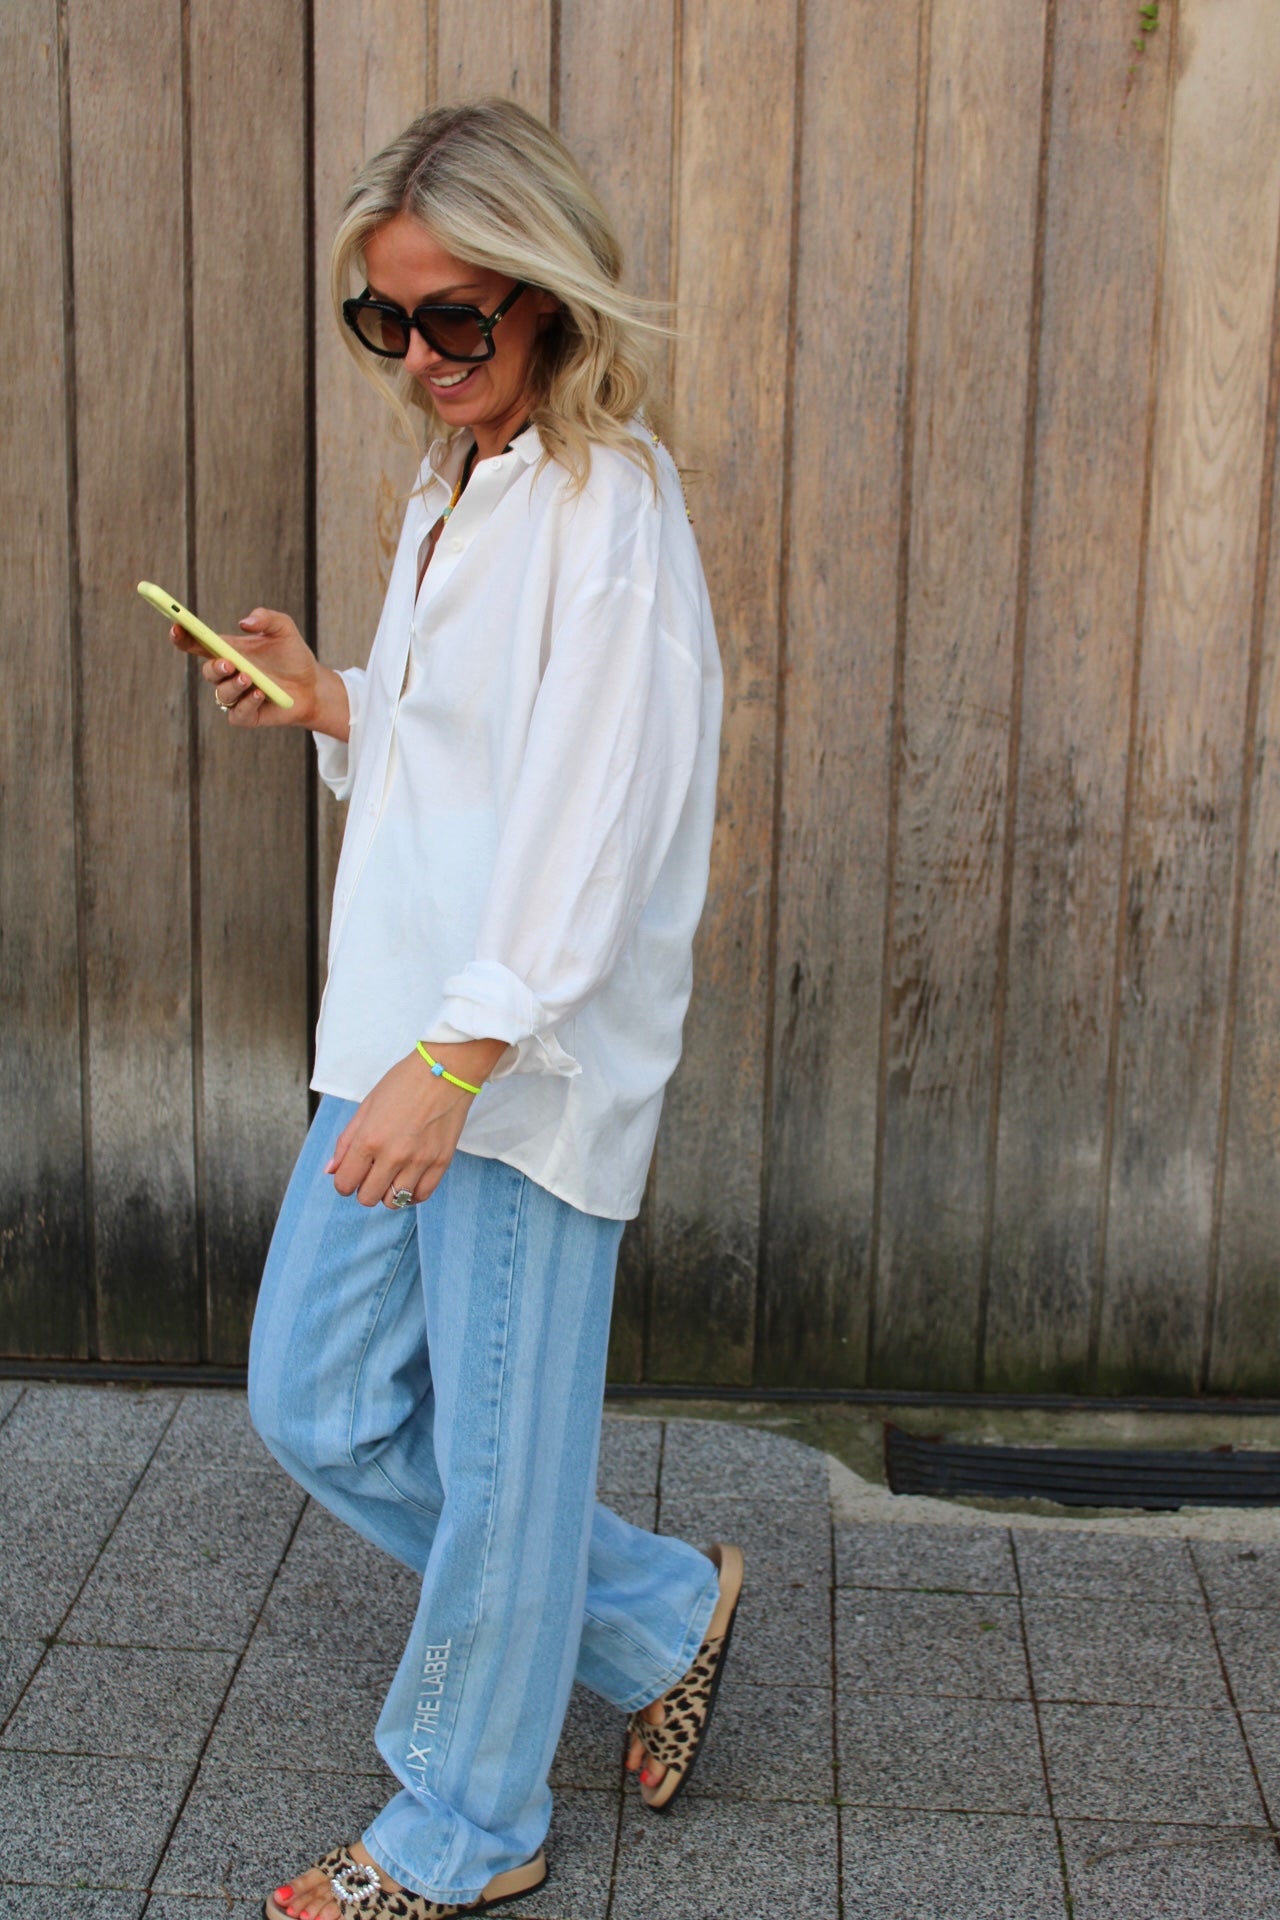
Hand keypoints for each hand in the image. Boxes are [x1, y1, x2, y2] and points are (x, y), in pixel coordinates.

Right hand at [168, 606, 348, 736]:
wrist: (312, 685)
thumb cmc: (292, 655)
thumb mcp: (283, 629)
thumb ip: (266, 618)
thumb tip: (244, 622)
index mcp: (228, 650)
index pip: (196, 643)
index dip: (182, 636)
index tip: (177, 626)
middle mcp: (227, 674)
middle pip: (208, 671)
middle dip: (215, 667)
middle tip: (230, 663)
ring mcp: (235, 696)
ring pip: (222, 693)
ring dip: (233, 686)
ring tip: (249, 678)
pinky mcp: (247, 715)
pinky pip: (236, 714)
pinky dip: (246, 704)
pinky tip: (260, 694)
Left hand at [326, 1039, 505, 1208]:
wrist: (446, 1071)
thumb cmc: (404, 1082)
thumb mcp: (367, 1106)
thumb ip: (347, 1141)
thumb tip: (332, 1170)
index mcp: (369, 1138)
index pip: (345, 1183)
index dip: (344, 1182)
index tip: (352, 1174)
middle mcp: (393, 1155)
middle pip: (367, 1198)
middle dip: (364, 1189)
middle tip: (372, 1173)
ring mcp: (419, 1161)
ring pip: (394, 1201)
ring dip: (388, 1192)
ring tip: (392, 1175)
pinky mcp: (441, 1163)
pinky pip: (421, 1195)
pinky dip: (412, 1193)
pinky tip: (409, 1179)